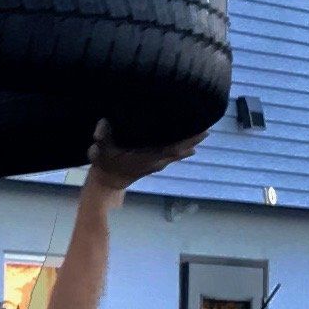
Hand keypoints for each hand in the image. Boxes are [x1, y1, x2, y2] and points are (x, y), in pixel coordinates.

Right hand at [86, 119, 206, 191]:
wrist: (106, 184)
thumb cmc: (105, 165)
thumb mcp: (99, 149)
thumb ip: (101, 136)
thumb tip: (103, 123)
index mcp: (146, 155)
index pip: (171, 145)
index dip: (186, 138)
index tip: (201, 129)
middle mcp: (155, 160)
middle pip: (179, 149)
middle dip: (193, 140)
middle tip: (209, 129)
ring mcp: (155, 164)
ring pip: (176, 154)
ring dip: (190, 145)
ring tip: (204, 135)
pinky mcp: (153, 165)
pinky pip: (171, 158)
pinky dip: (182, 153)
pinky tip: (191, 150)